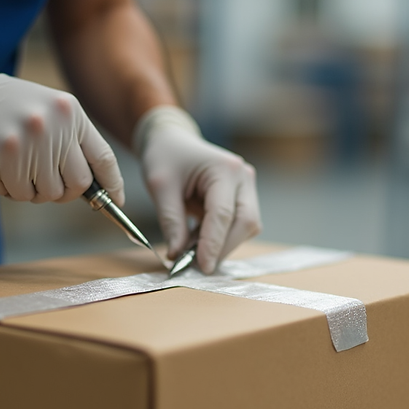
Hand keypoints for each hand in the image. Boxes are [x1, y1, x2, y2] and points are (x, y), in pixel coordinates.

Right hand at [0, 60, 123, 203]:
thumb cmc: (12, 107)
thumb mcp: (52, 110)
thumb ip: (75, 142)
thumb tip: (101, 188)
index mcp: (68, 113)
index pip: (102, 158)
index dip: (113, 186)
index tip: (117, 202)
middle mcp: (48, 128)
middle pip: (77, 185)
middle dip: (65, 190)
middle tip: (47, 179)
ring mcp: (18, 145)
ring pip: (44, 195)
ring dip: (33, 189)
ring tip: (18, 164)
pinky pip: (14, 195)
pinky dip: (9, 187)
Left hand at [138, 107, 261, 273]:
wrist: (173, 141)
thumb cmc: (165, 157)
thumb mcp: (160, 186)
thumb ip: (170, 221)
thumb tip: (177, 255)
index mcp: (225, 169)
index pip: (223, 214)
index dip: (213, 244)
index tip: (201, 267)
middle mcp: (244, 177)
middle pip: (245, 223)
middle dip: (223, 247)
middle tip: (197, 266)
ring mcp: (247, 188)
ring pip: (247, 227)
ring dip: (223, 244)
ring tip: (193, 252)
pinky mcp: (243, 198)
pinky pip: (239, 226)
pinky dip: (222, 238)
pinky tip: (199, 243)